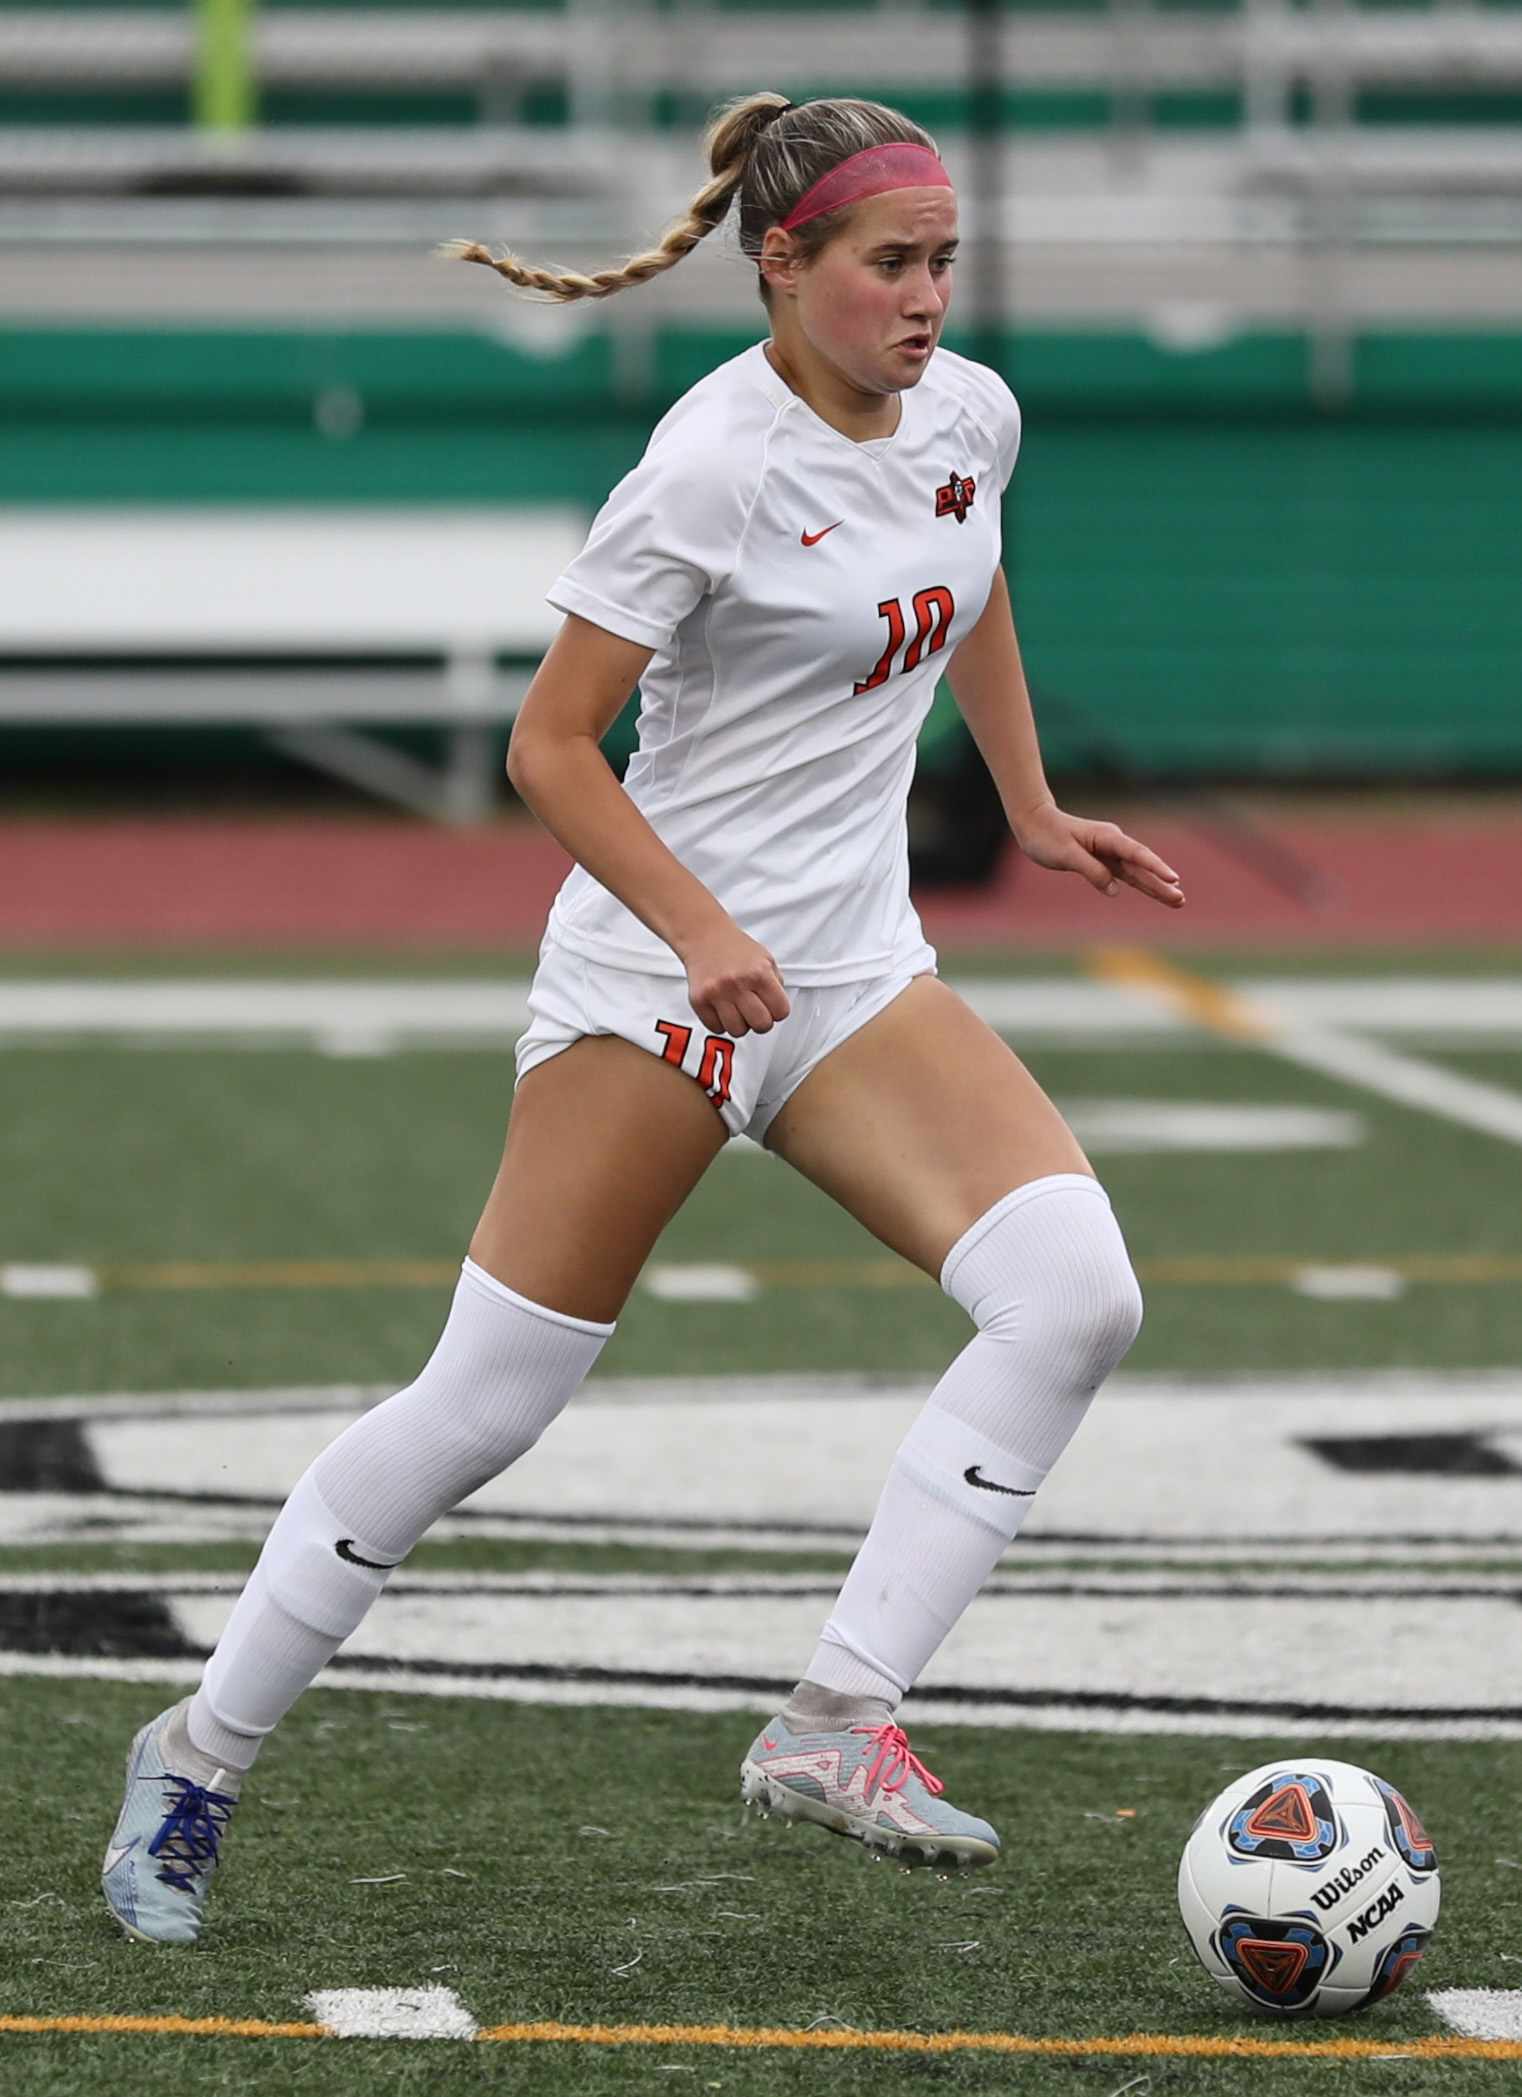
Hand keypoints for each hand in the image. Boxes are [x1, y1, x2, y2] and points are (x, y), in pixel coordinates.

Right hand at [681, 924, 791, 1036]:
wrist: (705, 936)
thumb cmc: (735, 948)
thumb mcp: (766, 960)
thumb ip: (776, 985)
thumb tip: (778, 1009)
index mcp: (759, 973)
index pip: (781, 1012)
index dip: (778, 1011)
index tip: (772, 1007)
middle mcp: (738, 984)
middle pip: (761, 1025)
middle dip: (761, 1021)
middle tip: (756, 1012)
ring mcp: (717, 993)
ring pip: (738, 1031)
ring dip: (741, 1024)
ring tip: (738, 1010)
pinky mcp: (699, 1001)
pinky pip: (716, 1028)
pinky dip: (721, 1023)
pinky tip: (723, 1009)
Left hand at [1013, 802, 1184, 908]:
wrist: (1035, 823)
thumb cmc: (1047, 836)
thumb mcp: (1066, 854)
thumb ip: (1091, 870)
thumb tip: (1114, 889)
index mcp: (1108, 838)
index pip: (1137, 855)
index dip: (1155, 868)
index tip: (1172, 879)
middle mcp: (1114, 844)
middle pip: (1143, 867)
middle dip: (1162, 884)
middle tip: (1181, 900)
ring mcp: (1111, 853)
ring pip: (1138, 873)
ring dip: (1156, 887)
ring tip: (1177, 900)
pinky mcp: (1104, 861)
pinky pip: (1127, 875)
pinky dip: (1141, 883)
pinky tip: (1156, 891)